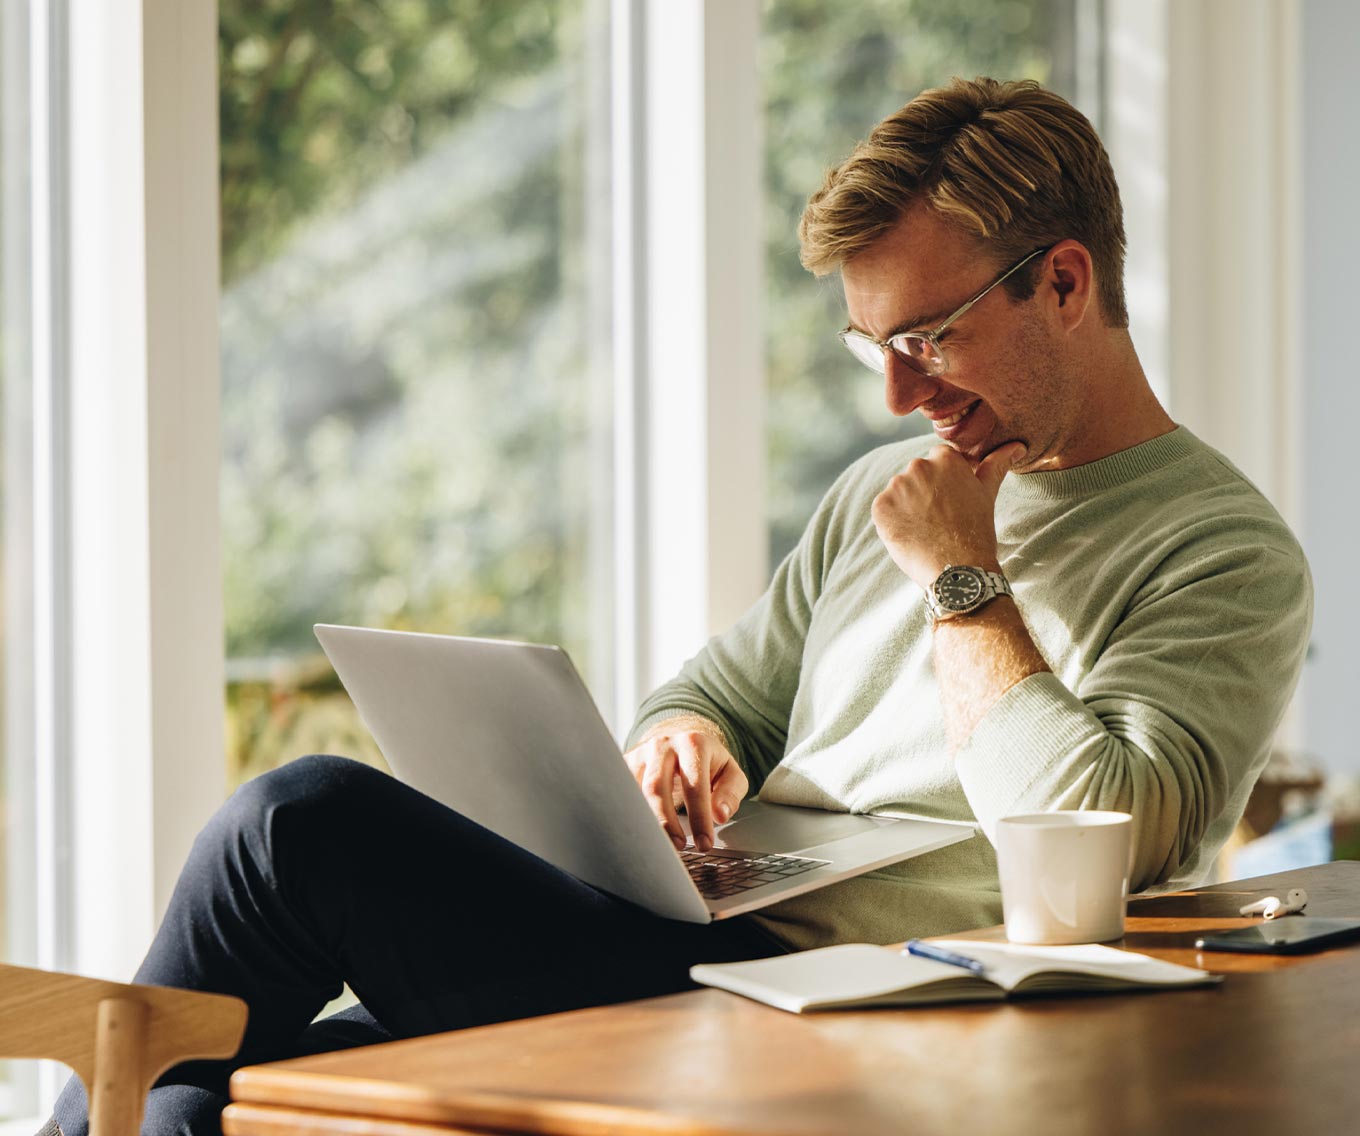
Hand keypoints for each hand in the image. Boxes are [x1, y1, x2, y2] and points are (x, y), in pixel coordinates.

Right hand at [623, 719, 748, 852]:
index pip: (694, 785)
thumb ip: (731, 793)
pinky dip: (630, 815)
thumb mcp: (730, 773)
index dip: (699, 817)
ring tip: (660, 845)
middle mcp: (663, 745)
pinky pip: (622, 793)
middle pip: (656, 787)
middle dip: (666, 822)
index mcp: (693, 744)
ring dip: (645, 822)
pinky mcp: (625, 764)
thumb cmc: (708, 763)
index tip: (704, 844)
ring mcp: (640, 753)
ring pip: (633, 792)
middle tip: (678, 847)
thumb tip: (720, 815)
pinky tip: (641, 833)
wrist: (681, 741)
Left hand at [871, 442, 1023, 588]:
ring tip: (926, 528)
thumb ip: (996, 465)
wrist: (957, 570)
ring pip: (900, 492)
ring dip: (907, 506)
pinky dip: (893, 521)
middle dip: (925, 492)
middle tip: (940, 518)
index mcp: (945, 458)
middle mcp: (918, 466)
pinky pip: (884, 509)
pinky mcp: (880, 507)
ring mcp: (896, 486)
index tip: (951, 501)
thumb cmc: (976, 532)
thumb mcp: (987, 493)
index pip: (938, 460)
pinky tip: (911, 534)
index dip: (944, 482)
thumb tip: (1017, 445)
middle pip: (917, 475)